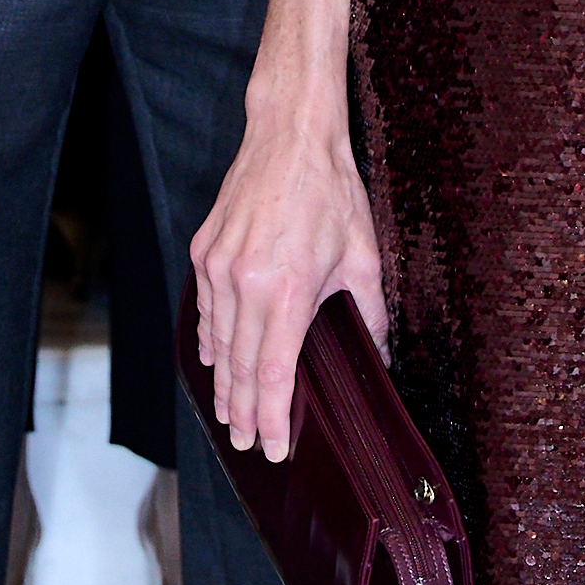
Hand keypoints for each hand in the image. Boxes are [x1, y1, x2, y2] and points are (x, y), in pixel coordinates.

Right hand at [189, 87, 386, 462]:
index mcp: (288, 292)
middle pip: (240, 369)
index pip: (274, 375)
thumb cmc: (330, 193)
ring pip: (218, 343)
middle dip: (243, 413)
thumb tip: (380, 356)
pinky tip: (217, 362)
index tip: (272, 448)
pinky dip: (212, 342)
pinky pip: (206, 311)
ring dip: (225, 384)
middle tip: (247, 444)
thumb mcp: (364, 256)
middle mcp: (245, 285)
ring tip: (231, 415)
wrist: (289, 136)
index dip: (272, 418)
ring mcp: (218, 269)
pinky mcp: (204, 253)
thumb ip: (370, 314)